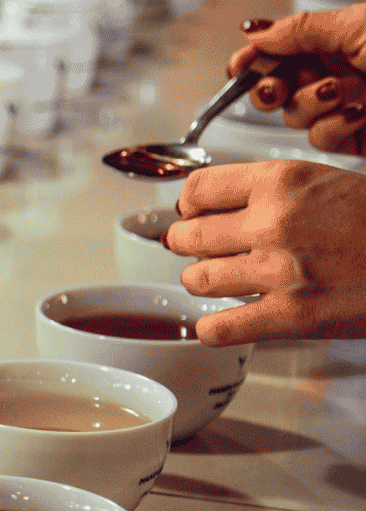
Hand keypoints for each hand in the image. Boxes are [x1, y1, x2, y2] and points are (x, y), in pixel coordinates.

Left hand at [165, 160, 365, 344]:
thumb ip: (272, 191)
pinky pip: (218, 328)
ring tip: (218, 280)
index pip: (196, 189)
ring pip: (196, 280)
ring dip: (202, 282)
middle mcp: (272, 223)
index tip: (191, 212)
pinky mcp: (291, 317)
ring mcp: (278, 272)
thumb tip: (215, 203)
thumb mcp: (325, 181)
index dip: (188, 204)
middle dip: (185, 244)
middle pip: (187, 236)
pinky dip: (213, 328)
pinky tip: (224, 321)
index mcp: (281, 182)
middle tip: (196, 248)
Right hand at [230, 6, 365, 153]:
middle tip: (275, 87)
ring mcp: (339, 107)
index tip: (239, 66)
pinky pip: (319, 139)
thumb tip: (253, 32)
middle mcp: (332, 74)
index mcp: (332, 41)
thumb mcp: (355, 26)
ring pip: (293, 115)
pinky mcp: (351, 136)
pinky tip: (357, 113)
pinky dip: (333, 127)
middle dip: (268, 89)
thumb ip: (300, 30)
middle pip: (275, 88)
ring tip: (338, 92)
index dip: (253, 59)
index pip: (277, 51)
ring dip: (309, 104)